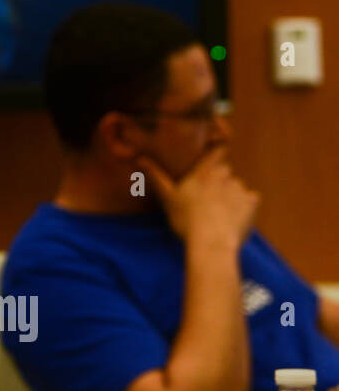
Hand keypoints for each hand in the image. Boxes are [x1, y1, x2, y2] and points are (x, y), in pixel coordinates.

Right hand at [136, 146, 258, 248]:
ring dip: (230, 193)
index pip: (218, 150)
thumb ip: (156, 176)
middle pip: (225, 170)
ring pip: (236, 186)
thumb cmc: (186, 218)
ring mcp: (240, 189)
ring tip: (220, 211)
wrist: (212, 242)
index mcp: (205, 171)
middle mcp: (225, 175)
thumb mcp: (167, 197)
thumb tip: (139, 157)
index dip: (218, 149)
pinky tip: (234, 217)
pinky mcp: (252, 203)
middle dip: (219, 179)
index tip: (213, 153)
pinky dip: (244, 205)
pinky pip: (250, 199)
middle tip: (207, 196)